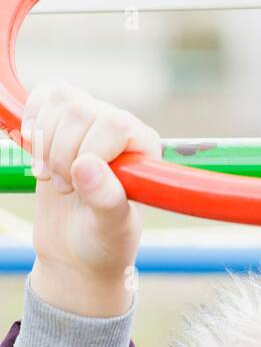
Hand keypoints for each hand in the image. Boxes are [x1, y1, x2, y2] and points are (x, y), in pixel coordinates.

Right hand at [20, 78, 161, 315]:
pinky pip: (46, 94)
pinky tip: (35, 148)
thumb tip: (86, 166)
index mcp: (143, 148)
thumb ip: (106, 198)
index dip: (88, 151)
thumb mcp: (112, 228)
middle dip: (61, 152)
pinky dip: (32, 119)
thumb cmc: (105, 242)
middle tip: (65, 189)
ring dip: (45, 141)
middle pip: (80, 108)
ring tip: (52, 176)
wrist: (78, 251)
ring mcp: (90, 123)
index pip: (114, 123)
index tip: (79, 185)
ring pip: (60, 99)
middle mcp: (119, 129)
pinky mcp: (62, 123)